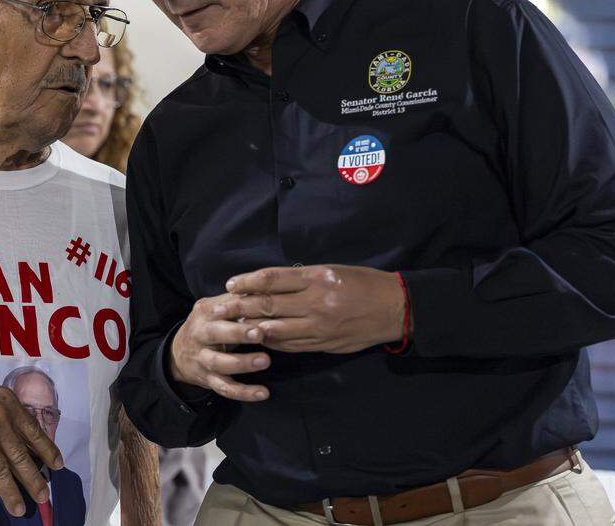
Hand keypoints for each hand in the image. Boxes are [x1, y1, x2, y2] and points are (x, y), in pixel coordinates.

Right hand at [0, 364, 62, 516]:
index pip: (34, 432)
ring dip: (10, 492)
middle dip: (33, 479)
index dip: (47, 450)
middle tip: (43, 497)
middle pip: (20, 456)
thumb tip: (27, 436)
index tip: (58, 465)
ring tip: (19, 509)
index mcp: (10, 407)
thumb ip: (11, 414)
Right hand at [168, 293, 270, 401]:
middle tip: (260, 333)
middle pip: (216, 333)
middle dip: (238, 333)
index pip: (221, 308)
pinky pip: (225, 388)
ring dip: (242, 363)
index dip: (239, 309)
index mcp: (205, 313)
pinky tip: (263, 393)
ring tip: (265, 361)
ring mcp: (203, 359)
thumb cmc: (207, 325)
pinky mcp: (208, 379)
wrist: (178, 353)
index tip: (260, 309)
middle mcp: (200, 335)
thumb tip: (264, 286)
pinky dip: (244, 393)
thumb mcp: (214, 308)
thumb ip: (235, 300)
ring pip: (219, 363)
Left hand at [223, 264, 405, 353]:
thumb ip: (303, 278)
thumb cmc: (363, 283)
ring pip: (276, 328)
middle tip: (220, 309)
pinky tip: (260, 339)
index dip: (248, 282)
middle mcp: (315, 301)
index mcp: (316, 278)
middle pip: (268, 304)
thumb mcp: (332, 270)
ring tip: (233, 326)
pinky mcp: (324, 343)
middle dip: (240, 307)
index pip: (272, 279)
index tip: (231, 284)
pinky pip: (291, 345)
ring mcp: (319, 325)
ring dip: (252, 328)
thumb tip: (271, 284)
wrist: (394, 308)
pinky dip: (273, 342)